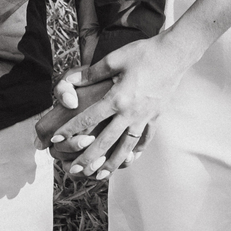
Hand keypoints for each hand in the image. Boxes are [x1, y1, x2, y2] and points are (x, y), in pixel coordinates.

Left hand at [43, 32, 194, 179]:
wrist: (175, 55)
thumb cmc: (143, 53)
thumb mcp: (115, 59)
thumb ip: (92, 73)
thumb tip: (72, 81)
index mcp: (117, 99)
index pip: (88, 119)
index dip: (70, 130)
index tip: (56, 140)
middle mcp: (130, 113)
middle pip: (106, 141)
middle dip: (88, 158)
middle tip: (74, 171)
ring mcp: (145, 117)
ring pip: (126, 147)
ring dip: (112, 163)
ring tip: (99, 176)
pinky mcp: (156, 116)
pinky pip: (145, 139)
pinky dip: (137, 151)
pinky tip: (130, 160)